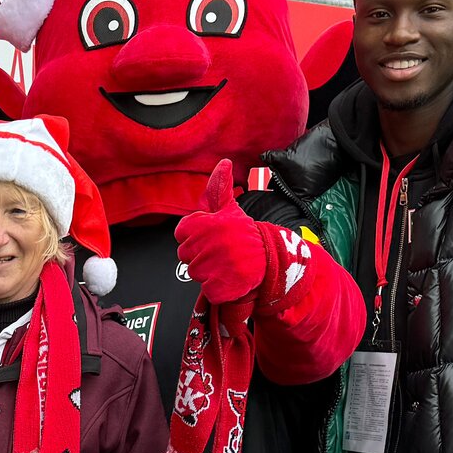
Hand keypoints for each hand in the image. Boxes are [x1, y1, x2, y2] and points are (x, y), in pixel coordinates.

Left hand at [173, 161, 271, 306]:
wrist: (270, 260)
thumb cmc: (245, 235)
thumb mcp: (230, 209)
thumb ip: (219, 188)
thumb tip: (224, 163)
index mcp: (206, 223)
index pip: (181, 232)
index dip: (194, 236)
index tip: (210, 237)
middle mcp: (208, 243)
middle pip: (185, 254)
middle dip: (200, 255)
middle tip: (220, 252)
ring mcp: (212, 266)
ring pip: (195, 273)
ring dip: (208, 272)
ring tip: (226, 264)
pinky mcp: (218, 287)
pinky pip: (206, 289)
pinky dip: (217, 288)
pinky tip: (229, 278)